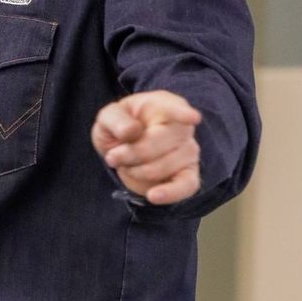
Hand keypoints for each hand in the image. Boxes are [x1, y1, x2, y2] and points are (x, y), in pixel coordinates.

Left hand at [91, 90, 201, 204]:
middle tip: (113, 157)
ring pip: (165, 166)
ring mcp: (188, 151)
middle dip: (131, 153)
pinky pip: (186, 186)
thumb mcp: (108, 118)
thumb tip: (131, 131)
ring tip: (127, 166)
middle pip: (160, 141)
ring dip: (137, 171)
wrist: (125, 152)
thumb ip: (116, 120)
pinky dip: (170, 193)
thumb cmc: (120, 128)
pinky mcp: (188, 175)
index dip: (183, 114)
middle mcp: (182, 127)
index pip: (176, 108)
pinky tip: (153, 196)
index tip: (193, 118)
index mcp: (164, 104)